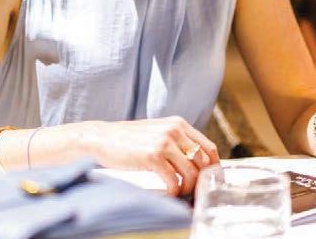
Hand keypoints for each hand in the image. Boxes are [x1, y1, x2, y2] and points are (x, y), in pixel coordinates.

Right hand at [86, 116, 218, 195]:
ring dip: (187, 189)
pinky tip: (165, 192)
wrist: (102, 138)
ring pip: (192, 174)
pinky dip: (173, 192)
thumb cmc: (129, 140)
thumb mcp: (158, 132)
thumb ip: (177, 141)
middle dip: (202, 181)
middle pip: (204, 162)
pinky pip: (174, 182)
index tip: (209, 182)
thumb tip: (197, 164)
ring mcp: (164, 142)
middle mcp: (174, 130)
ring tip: (177, 192)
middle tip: (194, 192)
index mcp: (178, 123)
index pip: (209, 147)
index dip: (213, 168)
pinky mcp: (153, 156)